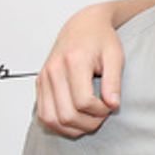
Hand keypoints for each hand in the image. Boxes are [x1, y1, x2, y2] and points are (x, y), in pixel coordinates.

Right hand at [36, 4, 124, 137]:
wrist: (83, 25)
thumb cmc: (101, 39)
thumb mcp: (115, 56)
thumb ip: (114, 81)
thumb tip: (113, 105)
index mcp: (73, 62)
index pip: (83, 101)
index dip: (100, 111)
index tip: (111, 106)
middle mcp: (53, 71)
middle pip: (66, 114)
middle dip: (88, 123)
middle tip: (102, 115)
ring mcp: (43, 78)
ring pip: (51, 119)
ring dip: (72, 128)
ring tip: (90, 120)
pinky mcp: (39, 84)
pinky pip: (43, 115)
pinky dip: (58, 124)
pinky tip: (75, 121)